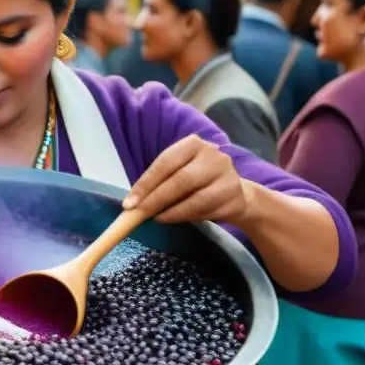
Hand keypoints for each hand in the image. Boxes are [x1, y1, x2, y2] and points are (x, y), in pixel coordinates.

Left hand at [123, 135, 251, 224]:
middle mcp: (213, 156)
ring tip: (157, 218)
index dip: (146, 183)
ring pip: (197, 198)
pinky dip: (187, 217)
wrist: (235, 193)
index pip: (165, 162)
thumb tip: (133, 203)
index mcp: (193, 144)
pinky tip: (175, 219)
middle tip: (139, 214)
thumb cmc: (197, 181)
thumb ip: (159, 183)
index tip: (129, 203)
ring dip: (172, 212)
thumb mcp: (177, 172)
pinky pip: (207, 211)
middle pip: (181, 180)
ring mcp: (228, 176)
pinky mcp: (235, 198)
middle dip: (156, 199)